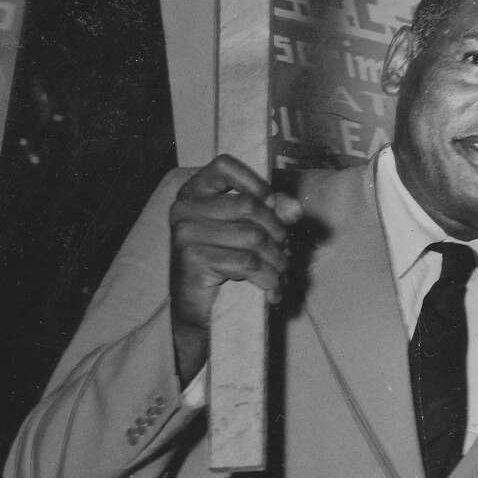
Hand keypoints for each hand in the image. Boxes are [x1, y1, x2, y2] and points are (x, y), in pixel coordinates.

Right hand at [168, 156, 300, 379]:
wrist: (199, 312)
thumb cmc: (226, 263)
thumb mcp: (249, 231)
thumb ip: (272, 212)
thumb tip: (294, 208)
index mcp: (194, 191)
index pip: (224, 165)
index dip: (254, 182)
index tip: (271, 203)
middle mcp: (184, 207)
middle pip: (248, 205)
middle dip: (277, 232)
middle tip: (286, 253)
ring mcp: (185, 233)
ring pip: (252, 237)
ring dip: (277, 260)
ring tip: (282, 274)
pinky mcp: (192, 260)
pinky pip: (246, 262)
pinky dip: (268, 278)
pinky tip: (272, 290)